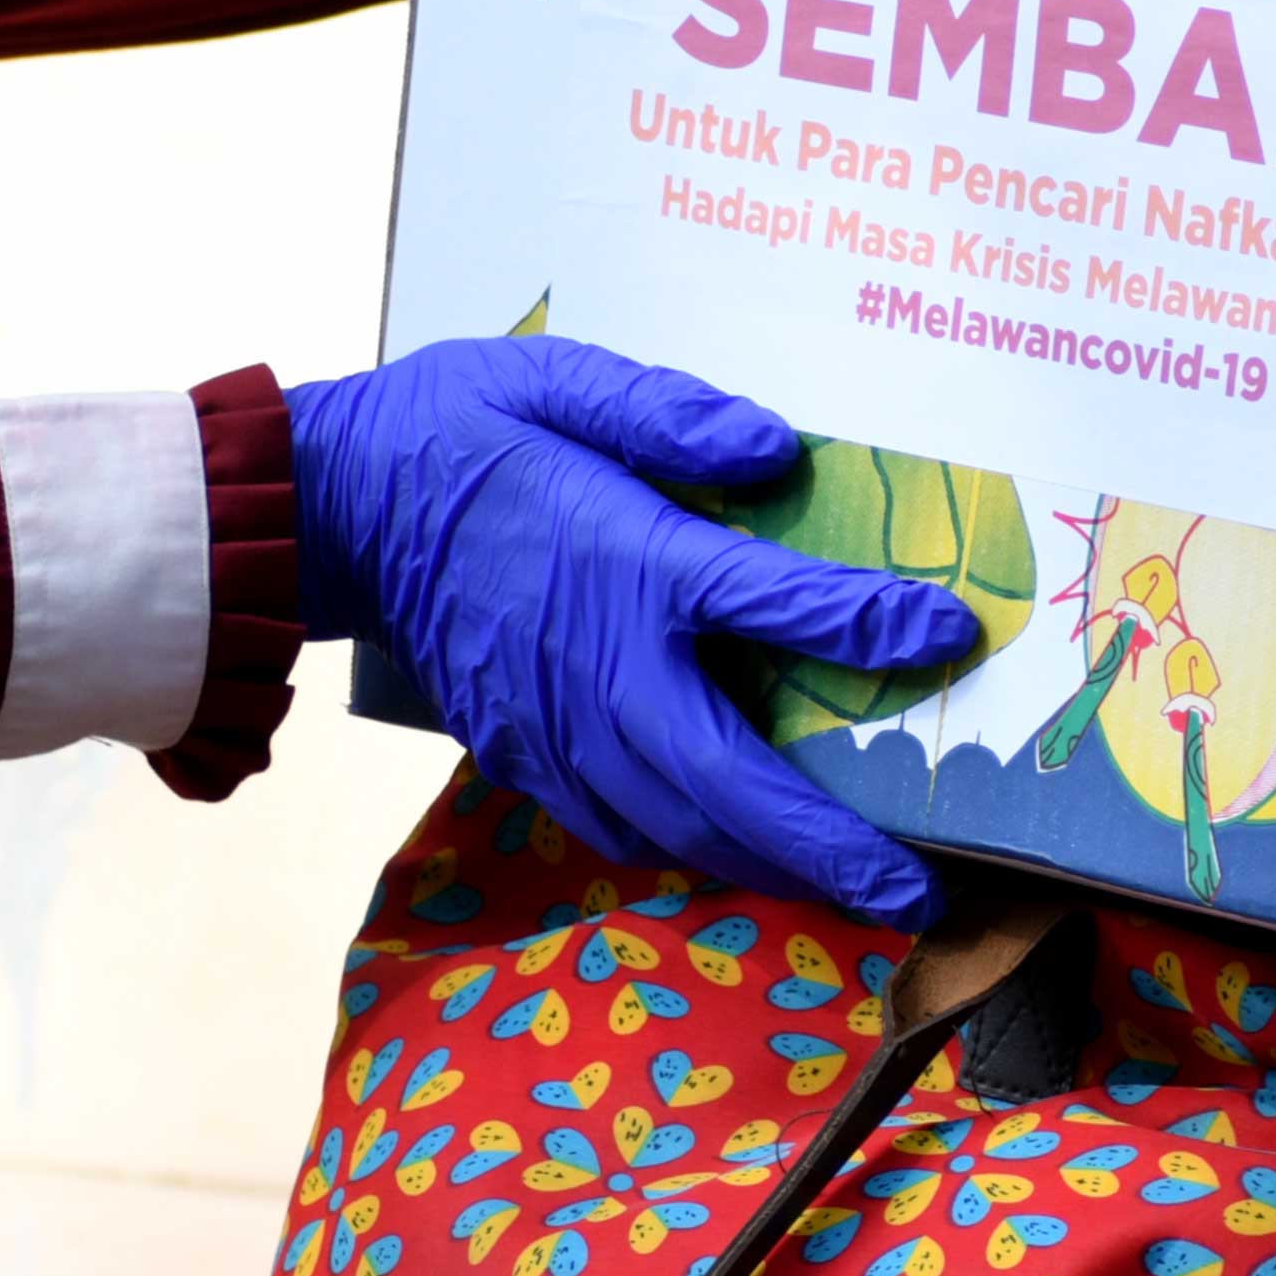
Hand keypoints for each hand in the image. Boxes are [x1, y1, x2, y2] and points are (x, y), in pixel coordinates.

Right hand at [289, 338, 976, 921]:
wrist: (330, 507)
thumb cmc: (455, 431)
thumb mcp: (555, 380)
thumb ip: (666, 411)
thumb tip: (773, 446)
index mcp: (627, 563)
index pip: (773, 604)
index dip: (867, 625)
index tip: (945, 634)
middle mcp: (600, 667)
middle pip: (735, 783)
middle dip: (833, 849)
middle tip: (919, 895)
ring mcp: (555, 728)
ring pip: (682, 827)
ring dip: (773, 868)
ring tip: (854, 891)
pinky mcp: (519, 755)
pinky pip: (619, 828)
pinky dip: (690, 853)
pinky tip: (738, 853)